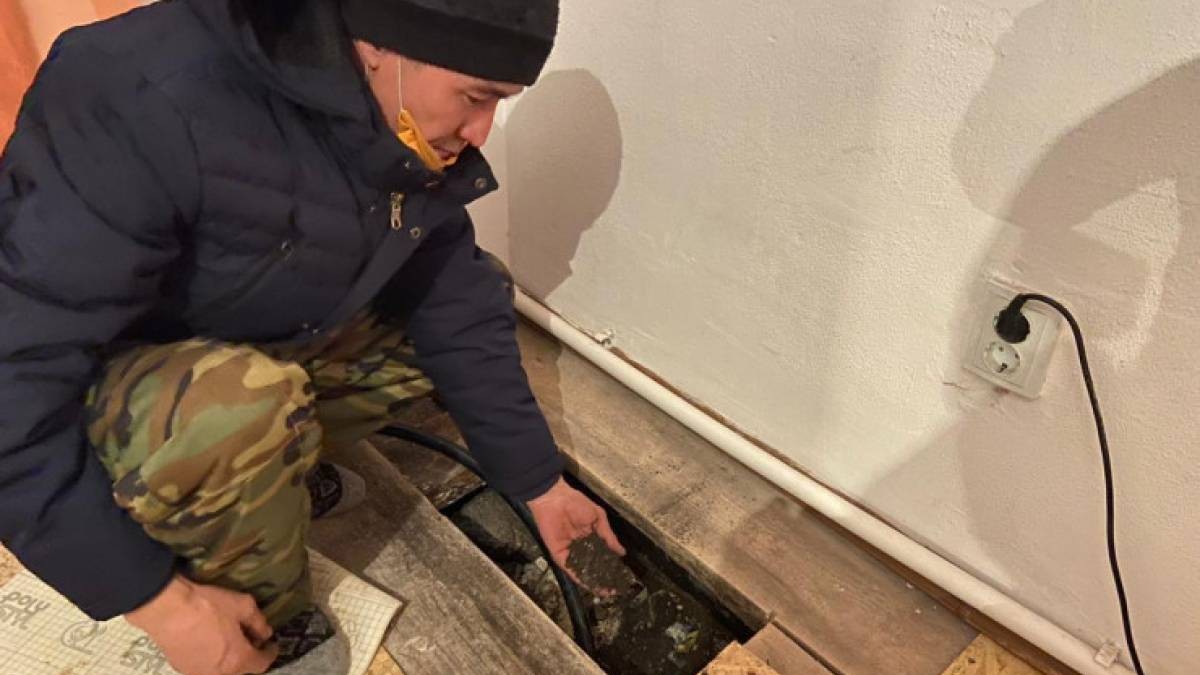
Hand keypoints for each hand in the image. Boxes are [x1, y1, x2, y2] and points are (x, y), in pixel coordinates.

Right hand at [125, 575, 277, 674]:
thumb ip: (258, 622)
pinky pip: (203, 666)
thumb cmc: (208, 606)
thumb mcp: (243, 605)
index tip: (271, 644)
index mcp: (238, 660)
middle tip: (250, 640)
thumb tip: (265, 632)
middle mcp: (219, 673)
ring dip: (229, 659)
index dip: (270, 653)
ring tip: (229, 641)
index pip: (261, 664)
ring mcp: (197, 672)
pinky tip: (209, 643)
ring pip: (221, 670)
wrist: (167, 609)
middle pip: (241, 670)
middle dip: (249, 657)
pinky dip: (211, 658)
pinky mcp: (180, 667)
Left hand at [526, 477, 625, 581]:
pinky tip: (591, 586)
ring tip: (606, 591)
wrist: (554, 499)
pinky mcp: (559, 555)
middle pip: (594, 566)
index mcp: (591, 536)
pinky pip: (571, 569)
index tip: (622, 575)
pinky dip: (580, 578)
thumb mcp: (598, 517)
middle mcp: (581, 546)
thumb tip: (621, 551)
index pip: (603, 555)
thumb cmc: (575, 502)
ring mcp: (570, 552)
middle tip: (616, 587)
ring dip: (594, 581)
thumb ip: (608, 536)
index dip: (612, 565)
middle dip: (605, 577)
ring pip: (584, 570)